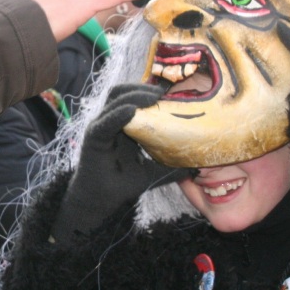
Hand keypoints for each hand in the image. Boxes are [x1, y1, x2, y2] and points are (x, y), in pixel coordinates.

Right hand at [54, 83, 190, 241]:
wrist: (101, 203)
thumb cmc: (123, 184)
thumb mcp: (152, 172)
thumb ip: (170, 166)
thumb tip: (196, 166)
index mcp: (123, 124)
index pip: (133, 97)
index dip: (148, 91)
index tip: (171, 89)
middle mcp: (110, 121)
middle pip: (123, 92)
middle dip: (142, 87)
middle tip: (164, 90)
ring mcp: (101, 127)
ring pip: (114, 100)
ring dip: (134, 95)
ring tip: (153, 96)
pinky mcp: (93, 137)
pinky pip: (105, 122)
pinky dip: (118, 114)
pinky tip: (131, 111)